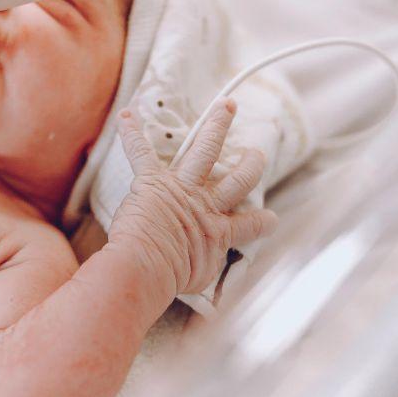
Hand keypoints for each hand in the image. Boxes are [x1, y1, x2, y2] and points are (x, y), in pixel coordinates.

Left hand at [109, 99, 276, 293]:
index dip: (263, 222)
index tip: (270, 219)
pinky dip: (133, 134)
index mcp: (220, 231)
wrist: (147, 267)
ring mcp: (181, 189)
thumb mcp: (199, 279)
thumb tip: (207, 289)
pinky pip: (142, 153)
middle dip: (251, 164)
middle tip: (257, 153)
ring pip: (206, 151)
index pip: (251, 225)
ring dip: (216, 127)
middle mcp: (206, 205)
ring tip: (225, 107)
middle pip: (239, 179)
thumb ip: (206, 271)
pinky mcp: (152, 182)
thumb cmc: (169, 279)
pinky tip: (127, 115)